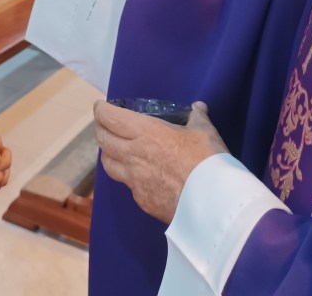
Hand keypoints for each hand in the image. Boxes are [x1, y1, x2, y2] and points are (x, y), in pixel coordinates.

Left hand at [93, 101, 227, 224]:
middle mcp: (134, 155)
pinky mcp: (142, 200)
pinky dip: (126, 176)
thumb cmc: (207, 162)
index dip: (101, 110)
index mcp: (146, 133)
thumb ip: (198, 118)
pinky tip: (136, 175)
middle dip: (100, 129)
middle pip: (103, 140)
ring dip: (106, 153)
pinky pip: (127, 184)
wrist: (212, 204)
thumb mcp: (205, 133)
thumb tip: (198, 107)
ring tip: (111, 148)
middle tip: (103, 124)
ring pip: (108, 164)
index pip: (111, 118)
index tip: (100, 106)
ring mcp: (135, 180)